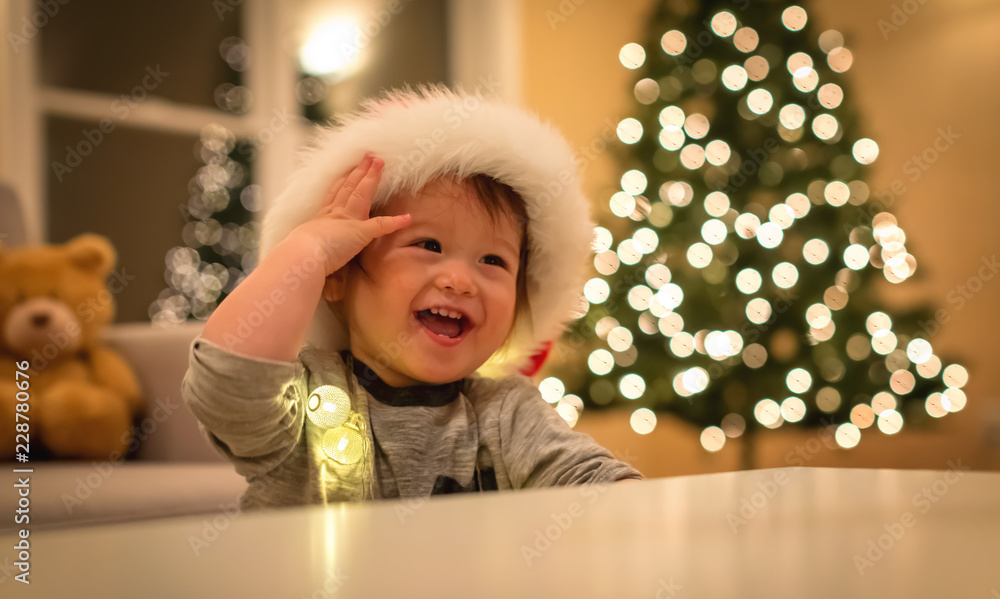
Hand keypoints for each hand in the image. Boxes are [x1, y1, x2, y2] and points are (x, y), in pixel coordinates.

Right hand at [286, 153, 410, 275]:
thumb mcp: (301, 243)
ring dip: (372, 179)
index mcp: (322, 217)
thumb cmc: (298, 254)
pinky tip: (406, 218)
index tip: (349, 167)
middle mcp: (335, 214)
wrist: (302, 254)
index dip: (344, 178)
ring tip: (380, 163)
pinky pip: (380, 225)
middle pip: (350, 186)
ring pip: (362, 194)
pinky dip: (394, 222)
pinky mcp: (360, 232)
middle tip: (370, 155)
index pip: (335, 192)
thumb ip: (307, 241)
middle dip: (360, 170)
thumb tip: (298, 246)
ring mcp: (348, 220)